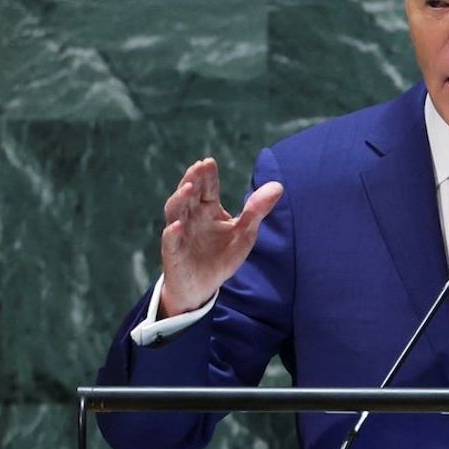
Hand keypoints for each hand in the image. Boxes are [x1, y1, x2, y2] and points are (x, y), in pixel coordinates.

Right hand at [158, 158, 283, 316]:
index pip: (207, 188)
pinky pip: (170, 242)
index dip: (207, 175)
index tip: (209, 162)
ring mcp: (180, 234)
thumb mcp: (245, 233)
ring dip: (180, 199)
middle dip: (192, 180)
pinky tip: (176, 226)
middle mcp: (191, 217)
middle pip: (189, 194)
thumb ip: (257, 210)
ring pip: (175, 212)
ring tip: (188, 188)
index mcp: (207, 209)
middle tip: (198, 167)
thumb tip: (278, 185)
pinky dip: (171, 233)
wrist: (204, 287)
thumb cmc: (223, 256)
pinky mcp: (174, 254)